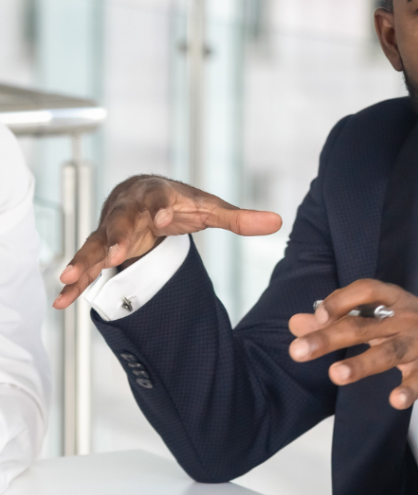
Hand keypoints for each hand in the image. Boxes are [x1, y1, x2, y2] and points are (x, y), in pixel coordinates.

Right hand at [54, 175, 281, 308]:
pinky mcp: (101, 248)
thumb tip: (277, 221)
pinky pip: (85, 264)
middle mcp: (130, 210)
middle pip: (120, 221)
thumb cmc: (179, 202)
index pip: (161, 200)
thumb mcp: (209, 208)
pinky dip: (75, 282)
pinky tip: (62, 300)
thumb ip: (239, 218)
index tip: (164, 218)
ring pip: (95, 243)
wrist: (143, 194)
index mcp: (158, 195)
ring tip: (70, 278)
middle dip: (117, 237)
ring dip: (84, 260)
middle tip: (115, 255)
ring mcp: (111, 229)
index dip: (162, 208)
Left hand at [288, 279, 417, 435]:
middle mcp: (406, 319)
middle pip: (364, 325)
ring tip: (336, 375)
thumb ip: (339, 320)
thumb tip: (295, 323)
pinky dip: (409, 390)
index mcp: (394, 302)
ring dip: (362, 364)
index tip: (315, 316)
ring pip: (388, 352)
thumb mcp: (383, 320)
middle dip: (329, 337)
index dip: (340, 300)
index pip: (366, 290)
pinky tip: (395, 400)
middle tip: (297, 351)